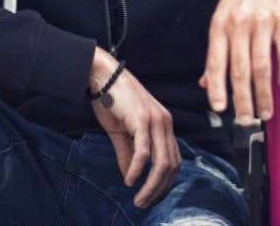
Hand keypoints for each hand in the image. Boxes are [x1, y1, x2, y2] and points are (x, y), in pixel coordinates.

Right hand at [89, 48, 180, 208]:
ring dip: (151, 185)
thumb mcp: (122, 132)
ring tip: (138, 198)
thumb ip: (128, 153)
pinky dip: (137, 169)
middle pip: (171, 165)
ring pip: (161, 162)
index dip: (165, 182)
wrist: (104, 76)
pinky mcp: (142, 119)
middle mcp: (165, 122)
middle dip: (159, 189)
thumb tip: (130, 177)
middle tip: (144, 203)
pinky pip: (144, 151)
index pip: (174, 160)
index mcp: (164, 124)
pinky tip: (130, 180)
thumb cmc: (113, 100)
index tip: (152, 197)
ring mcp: (156, 120)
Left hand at [199, 0, 279, 124]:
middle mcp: (238, 25)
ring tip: (266, 111)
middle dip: (243, 100)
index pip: (215, 63)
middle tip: (246, 120)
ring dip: (264, 93)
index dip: (217, 88)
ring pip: (262, 66)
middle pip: (239, 70)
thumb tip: (206, 82)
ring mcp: (261, 22)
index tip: (220, 110)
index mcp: (220, 26)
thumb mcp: (221, 17)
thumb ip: (216, 51)